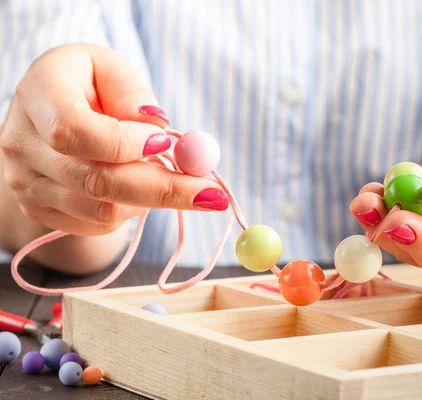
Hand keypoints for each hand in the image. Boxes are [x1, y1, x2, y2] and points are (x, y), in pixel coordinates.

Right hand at [0, 44, 227, 236]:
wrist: (49, 115)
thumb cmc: (88, 84)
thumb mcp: (111, 69)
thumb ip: (131, 93)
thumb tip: (157, 129)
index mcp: (38, 94)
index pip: (75, 131)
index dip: (127, 143)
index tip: (168, 143)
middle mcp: (22, 143)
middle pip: (96, 181)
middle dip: (165, 190)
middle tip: (214, 194)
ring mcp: (26, 183)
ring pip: (103, 211)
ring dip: (152, 199)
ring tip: (175, 178)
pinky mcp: (41, 209)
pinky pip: (98, 224)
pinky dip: (132, 210)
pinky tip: (142, 186)